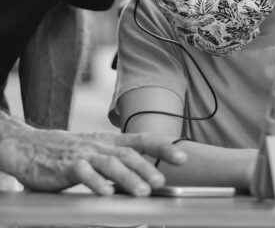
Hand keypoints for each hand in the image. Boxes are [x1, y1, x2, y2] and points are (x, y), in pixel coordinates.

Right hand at [0, 128, 186, 195]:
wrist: (31, 147)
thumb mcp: (100, 151)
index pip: (143, 140)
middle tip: (162, 182)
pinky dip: (96, 182)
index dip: (164, 147)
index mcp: (112, 142)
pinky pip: (83, 173)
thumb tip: (151, 177)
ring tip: (143, 191)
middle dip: (147, 168)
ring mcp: (84, 155)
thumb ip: (122, 162)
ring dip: (128, 178)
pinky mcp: (66, 166)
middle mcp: (102, 146)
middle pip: (129, 155)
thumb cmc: (72, 152)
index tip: (183, 158)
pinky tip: (106, 192)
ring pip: (110, 164)